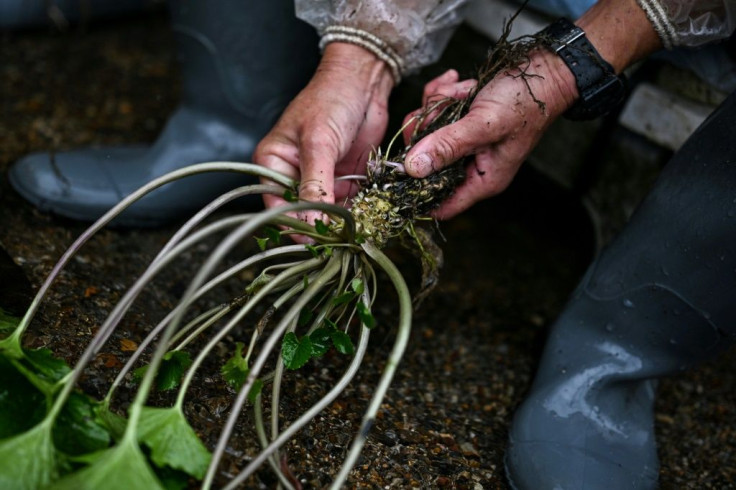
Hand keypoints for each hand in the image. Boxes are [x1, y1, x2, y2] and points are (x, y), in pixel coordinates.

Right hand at [254, 43, 394, 228]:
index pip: (276, 206)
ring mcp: (320, 181)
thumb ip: (314, 185)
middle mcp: (293, 176)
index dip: (293, 225)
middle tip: (337, 242)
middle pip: (301, 215)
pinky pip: (347, 207)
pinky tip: (367, 221)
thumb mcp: (319, 143)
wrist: (363, 82)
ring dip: (340, 225)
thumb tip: (310, 224)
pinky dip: (357, 215)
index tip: (313, 241)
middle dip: (318, 229)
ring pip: (326, 216)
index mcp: (272, 164)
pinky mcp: (344, 182)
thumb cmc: (331, 100)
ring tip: (355, 234)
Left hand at [403, 0, 661, 220]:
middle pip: (425, 162)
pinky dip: (444, 93)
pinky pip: (436, 110)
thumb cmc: (525, 101)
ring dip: (438, 105)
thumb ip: (447, 147)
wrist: (545, 68)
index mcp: (481, 179)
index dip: (415, 193)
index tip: (395, 171)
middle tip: (439, 111)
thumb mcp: (483, 125)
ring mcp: (464, 142)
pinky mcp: (460, 120)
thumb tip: (412, 169)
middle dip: (428, 130)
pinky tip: (459, 81)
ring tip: (461, 90)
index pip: (440, 204)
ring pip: (427, 131)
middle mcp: (471, 165)